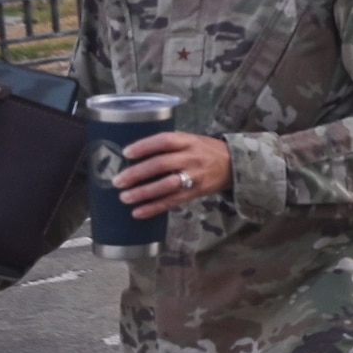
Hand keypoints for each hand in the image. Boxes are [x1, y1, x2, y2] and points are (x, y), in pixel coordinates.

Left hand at [113, 132, 232, 219]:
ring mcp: (195, 176)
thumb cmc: (205, 150)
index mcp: (188, 141)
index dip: (144, 146)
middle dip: (138, 173)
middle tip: (118, 180)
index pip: (164, 141)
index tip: (126, 153)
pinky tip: (138, 212)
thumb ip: (169, 144)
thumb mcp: (191, 140)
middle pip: (162, 164)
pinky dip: (154, 208)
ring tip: (125, 198)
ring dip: (144, 193)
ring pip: (167, 185)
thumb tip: (136, 152)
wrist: (234, 165)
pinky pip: (173, 201)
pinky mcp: (196, 193)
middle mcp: (192, 158)